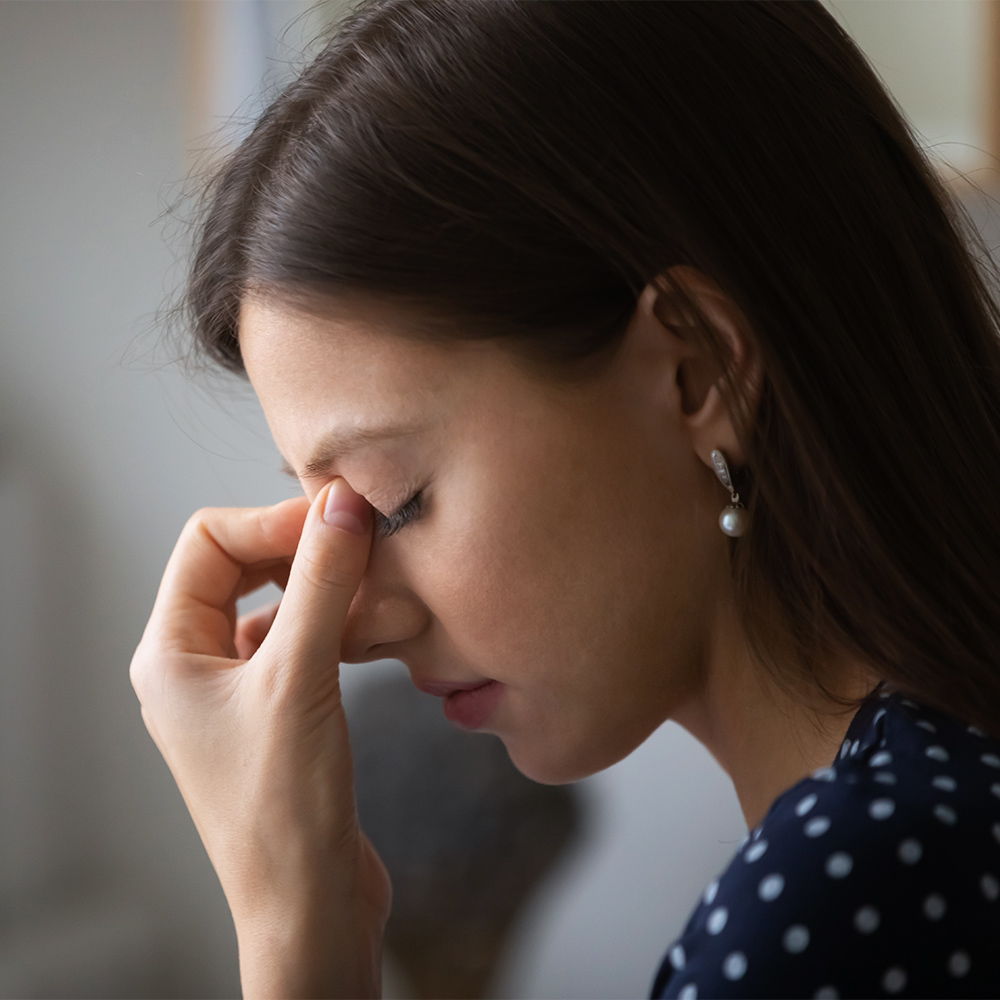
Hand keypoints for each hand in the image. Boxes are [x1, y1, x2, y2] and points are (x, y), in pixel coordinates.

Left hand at [130, 479, 390, 998]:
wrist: (310, 906)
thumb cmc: (284, 811)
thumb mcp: (300, 679)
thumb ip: (320, 584)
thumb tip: (341, 504)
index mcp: (170, 653)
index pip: (209, 542)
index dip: (273, 521)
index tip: (339, 517)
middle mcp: (195, 665)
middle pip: (241, 566)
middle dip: (301, 548)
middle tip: (360, 542)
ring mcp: (236, 689)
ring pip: (278, 603)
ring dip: (326, 588)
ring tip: (377, 588)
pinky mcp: (276, 711)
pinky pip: (303, 640)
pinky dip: (338, 625)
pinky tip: (374, 631)